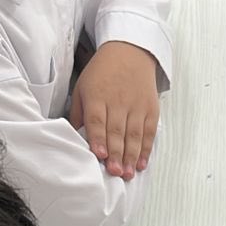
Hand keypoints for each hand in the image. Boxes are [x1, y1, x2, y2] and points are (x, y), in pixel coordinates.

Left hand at [69, 40, 159, 179]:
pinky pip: (148, 132)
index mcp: (98, 96)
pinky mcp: (150, 109)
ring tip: (127, 173)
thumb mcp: (83, 86)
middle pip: (117, 131)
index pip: (98, 121)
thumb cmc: (102, 72)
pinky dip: (146, 149)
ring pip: (134, 135)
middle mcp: (118, 101)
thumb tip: (75, 136)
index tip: (100, 155)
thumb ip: (79, 112)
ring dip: (131, 156)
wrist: (130, 51)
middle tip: (115, 172)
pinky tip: (141, 163)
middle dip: (116, 154)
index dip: (99, 138)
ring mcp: (136, 106)